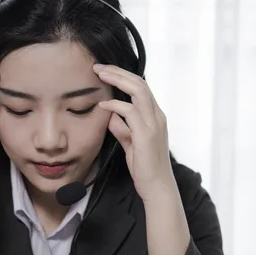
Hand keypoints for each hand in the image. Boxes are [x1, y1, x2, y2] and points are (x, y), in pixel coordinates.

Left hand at [94, 64, 175, 201]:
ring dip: (117, 80)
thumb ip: (123, 129)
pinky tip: (102, 105)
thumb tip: (110, 116)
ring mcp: (154, 124)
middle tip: (98, 66)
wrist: (157, 187)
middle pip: (139, 83)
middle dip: (118, 71)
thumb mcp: (131, 144)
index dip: (122, 76)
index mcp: (155, 117)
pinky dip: (115, 105)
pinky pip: (130, 111)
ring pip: (138, 91)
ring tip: (99, 75)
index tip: (104, 71)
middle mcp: (157, 116)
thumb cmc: (145, 168)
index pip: (141, 87)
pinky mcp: (147, 134)